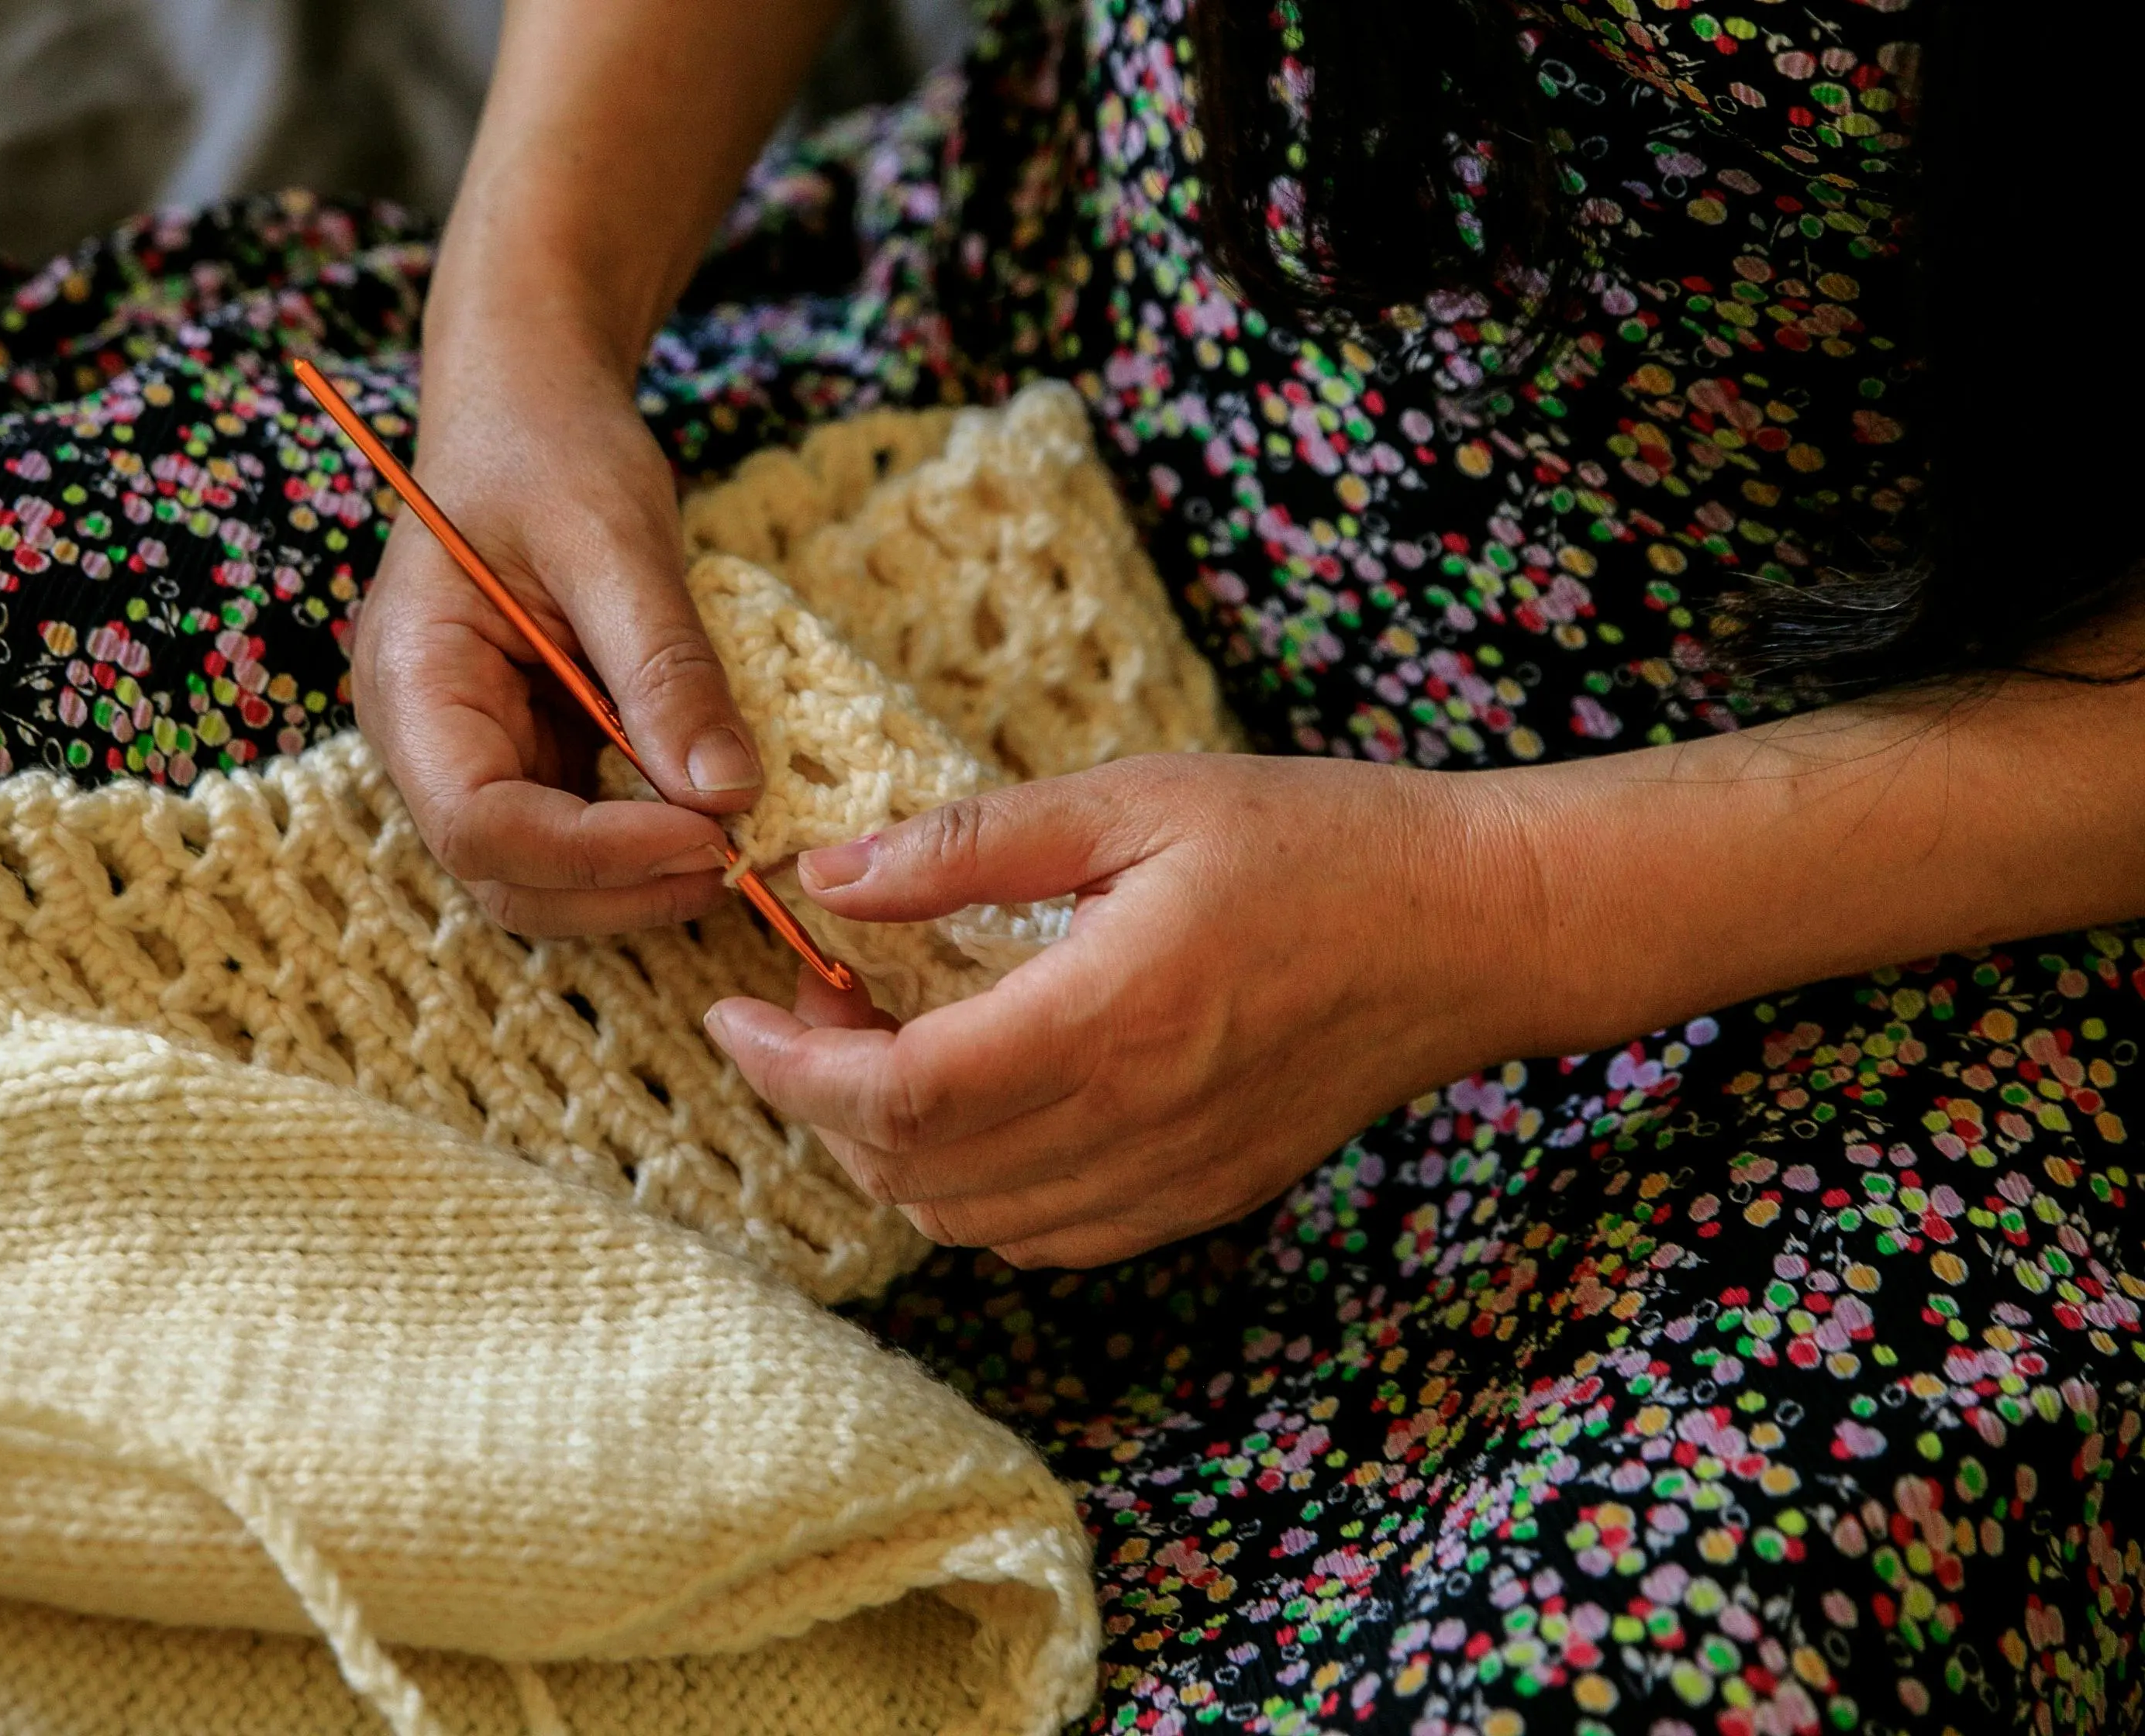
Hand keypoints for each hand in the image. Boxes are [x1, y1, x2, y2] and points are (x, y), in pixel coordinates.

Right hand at [349, 315, 762, 936]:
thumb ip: (666, 671)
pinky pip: (580, 837)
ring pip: (543, 879)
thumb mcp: (617, 542)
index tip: (706, 833)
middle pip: (506, 877)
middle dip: (622, 887)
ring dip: (640, 883)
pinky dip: (648, 848)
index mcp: (413, 680)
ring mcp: (473, 755)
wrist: (531, 407)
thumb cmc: (552, 449)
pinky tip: (714, 821)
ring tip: (740, 848)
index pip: (479, 825)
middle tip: (741, 858)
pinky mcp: (528, 757)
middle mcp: (425, 740)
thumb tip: (727, 794)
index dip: (593, 853)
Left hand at [701, 754, 1550, 1266]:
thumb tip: (828, 877)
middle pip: (914, 1172)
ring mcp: (1168, 1180)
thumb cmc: (1316, 842)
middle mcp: (1132, 1126)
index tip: (735, 1009)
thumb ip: (971, 844)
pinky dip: (969, 1191)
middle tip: (804, 1002)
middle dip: (820, 1100)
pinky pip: (1042, 1237)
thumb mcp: (1135, 801)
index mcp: (1108, 1019)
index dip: (791, 1065)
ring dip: (888, 1150)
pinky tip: (972, 1103)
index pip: (899, 1094)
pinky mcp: (1198, 1196)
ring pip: (966, 1221)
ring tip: (877, 1045)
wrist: (1473, 929)